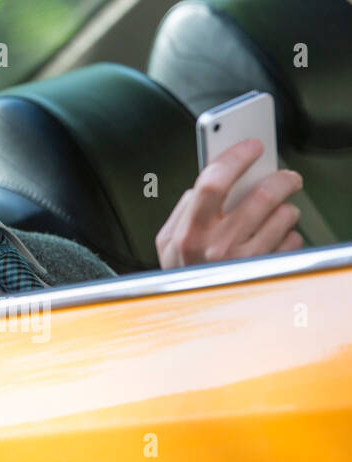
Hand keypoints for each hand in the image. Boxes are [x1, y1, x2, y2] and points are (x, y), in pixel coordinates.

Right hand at [156, 138, 303, 269]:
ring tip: (278, 208)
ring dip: (285, 206)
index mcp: (188, 232)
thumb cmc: (183, 274)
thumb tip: (209, 183)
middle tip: (286, 174)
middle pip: (261, 196)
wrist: (194, 317)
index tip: (251, 144)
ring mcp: (247, 261)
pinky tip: (274, 237)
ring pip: (284, 215)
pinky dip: (288, 233)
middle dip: (281, 177)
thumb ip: (184, 209)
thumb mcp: (167, 241)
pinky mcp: (269, 272)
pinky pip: (293, 240)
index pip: (212, 183)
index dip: (234, 158)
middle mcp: (218, 247)